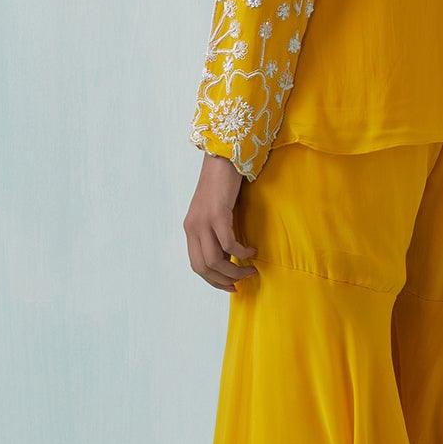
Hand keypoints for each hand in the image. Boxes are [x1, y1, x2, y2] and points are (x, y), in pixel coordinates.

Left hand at [184, 153, 259, 292]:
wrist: (223, 157)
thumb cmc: (222, 184)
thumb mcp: (214, 212)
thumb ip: (216, 233)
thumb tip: (230, 256)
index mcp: (190, 229)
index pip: (197, 265)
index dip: (214, 281)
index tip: (231, 286)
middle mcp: (192, 228)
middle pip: (204, 267)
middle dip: (225, 280)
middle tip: (245, 279)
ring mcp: (203, 221)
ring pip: (215, 260)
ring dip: (235, 271)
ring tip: (252, 268)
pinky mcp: (217, 213)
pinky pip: (229, 243)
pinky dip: (241, 252)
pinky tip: (252, 250)